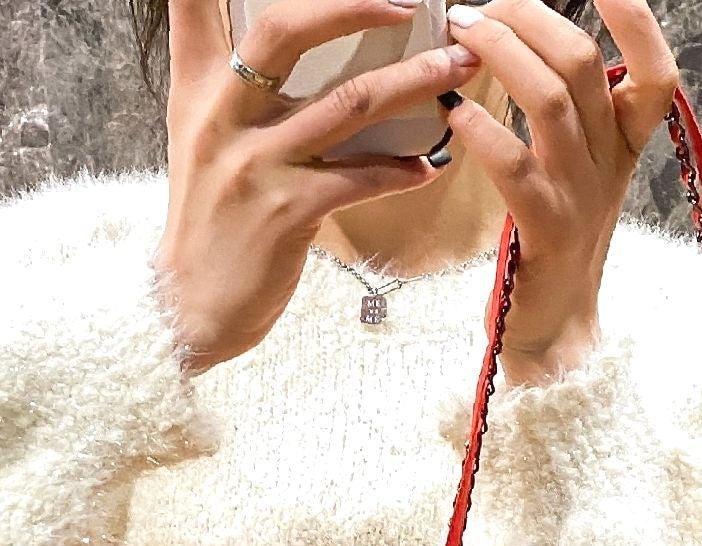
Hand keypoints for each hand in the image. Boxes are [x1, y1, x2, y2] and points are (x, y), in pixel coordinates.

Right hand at [153, 0, 481, 374]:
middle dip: (356, 7)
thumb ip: (230, 81)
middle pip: (288, 29)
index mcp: (200, 87)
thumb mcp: (200, 136)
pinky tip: (429, 166)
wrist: (190, 304)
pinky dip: (401, 171)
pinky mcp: (289, 212)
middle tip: (410, 4)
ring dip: (413, 83)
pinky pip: (361, 179)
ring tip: (456, 71)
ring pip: (347, 102)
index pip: (197, 3)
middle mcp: (224, 113)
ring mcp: (258, 162)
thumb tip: (282, 37)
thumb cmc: (208, 220)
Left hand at [439, 0, 679, 385]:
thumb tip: (524, 36)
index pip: (656, 74)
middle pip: (584, 65)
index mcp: (624, 145)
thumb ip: (567, 108)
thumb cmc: (554, 238)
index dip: (637, 21)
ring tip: (461, 36)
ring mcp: (579, 198)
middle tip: (480, 10)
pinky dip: (482, 130)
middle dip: (529, 18)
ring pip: (552, 102)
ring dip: (501, 55)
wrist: (554, 326)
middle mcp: (608, 165)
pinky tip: (454, 111)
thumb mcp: (578, 168)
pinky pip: (516, 167)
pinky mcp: (544, 231)